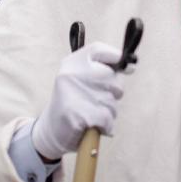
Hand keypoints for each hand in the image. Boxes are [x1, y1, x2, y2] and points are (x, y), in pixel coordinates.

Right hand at [31, 43, 124, 160]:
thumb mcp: (80, 78)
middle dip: (113, 93)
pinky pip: (108, 119)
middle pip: (112, 77)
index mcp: (71, 63)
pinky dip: (105, 126)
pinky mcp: (80, 115)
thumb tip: (130, 67)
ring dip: (109, 111)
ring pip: (112, 101)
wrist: (50, 131)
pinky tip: (93, 125)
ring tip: (91, 113)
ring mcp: (76, 94)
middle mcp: (72, 74)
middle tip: (97, 100)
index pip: (98, 49)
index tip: (126, 67)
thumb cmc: (72, 103)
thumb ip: (103, 69)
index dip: (116, 57)